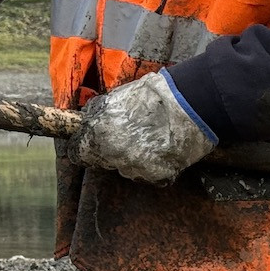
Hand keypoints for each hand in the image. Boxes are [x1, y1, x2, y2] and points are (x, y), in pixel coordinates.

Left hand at [68, 71, 218, 184]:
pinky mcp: (155, 175)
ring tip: (150, 137)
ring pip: (125, 168)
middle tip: (128, 134)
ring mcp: (135, 167)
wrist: (191, 104)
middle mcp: (113, 154)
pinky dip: (152, 163)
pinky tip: (161, 146)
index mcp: (98, 133)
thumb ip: (98, 114)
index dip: (82, 147)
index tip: (85, 145)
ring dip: (132, 158)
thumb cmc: (154, 95)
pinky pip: (147, 173)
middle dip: (110, 151)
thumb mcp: (116, 98)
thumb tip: (85, 121)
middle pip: (103, 161)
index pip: (78, 153)